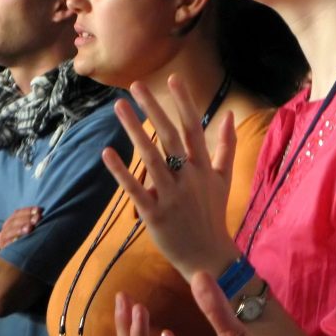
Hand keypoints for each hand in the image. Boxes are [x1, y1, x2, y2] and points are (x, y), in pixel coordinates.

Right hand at [0, 206, 39, 247]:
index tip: (40, 210)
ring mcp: (2, 240)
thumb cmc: (26, 243)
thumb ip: (31, 222)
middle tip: (37, 218)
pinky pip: (7, 244)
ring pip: (9, 231)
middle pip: (14, 221)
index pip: (17, 213)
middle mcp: (4, 230)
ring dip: (20, 229)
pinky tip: (21, 239)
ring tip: (30, 228)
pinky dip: (13, 241)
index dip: (28, 210)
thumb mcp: (28, 231)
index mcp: (10, 223)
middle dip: (27, 218)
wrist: (15, 263)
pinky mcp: (3, 249)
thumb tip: (40, 213)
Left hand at [101, 75, 240, 281]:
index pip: (193, 128)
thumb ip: (226, 146)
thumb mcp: (223, 179)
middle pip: (169, 137)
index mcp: (203, 168)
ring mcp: (171, 196)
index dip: (183, 103)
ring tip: (119, 108)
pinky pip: (135, 190)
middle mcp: (188, 178)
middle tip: (135, 86)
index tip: (173, 79)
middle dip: (153, 109)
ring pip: (151, 158)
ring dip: (134, 131)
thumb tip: (228, 114)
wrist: (209, 257)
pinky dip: (121, 171)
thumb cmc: (213, 215)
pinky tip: (107, 152)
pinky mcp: (154, 215)